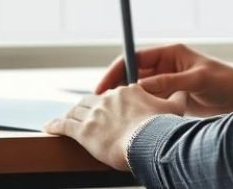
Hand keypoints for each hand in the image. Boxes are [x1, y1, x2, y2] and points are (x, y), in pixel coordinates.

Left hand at [43, 84, 186, 171]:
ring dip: (71, 114)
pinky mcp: (84, 131)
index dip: (111, 102)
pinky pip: (65, 125)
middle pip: (93, 100)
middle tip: (84, 113)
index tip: (110, 108)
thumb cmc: (161, 127)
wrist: (147, 141)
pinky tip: (49, 127)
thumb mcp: (175, 108)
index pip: (116, 94)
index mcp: (128, 92)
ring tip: (65, 118)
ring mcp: (95, 114)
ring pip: (77, 110)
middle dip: (88, 106)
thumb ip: (177, 98)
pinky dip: (56, 125)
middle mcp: (108, 99)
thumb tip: (183, 92)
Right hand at [96, 43, 232, 116]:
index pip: (135, 57)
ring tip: (112, 112)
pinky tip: (131, 118)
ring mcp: (167, 82)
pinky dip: (139, 107)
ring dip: (126, 98)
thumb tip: (140, 87)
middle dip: (116, 85)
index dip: (117, 70)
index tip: (104, 85)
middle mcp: (165, 65)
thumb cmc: (224, 80)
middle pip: (132, 73)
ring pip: (138, 89)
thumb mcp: (197, 79)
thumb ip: (170, 82)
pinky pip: (149, 101)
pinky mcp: (170, 97)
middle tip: (101, 102)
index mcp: (169, 53)